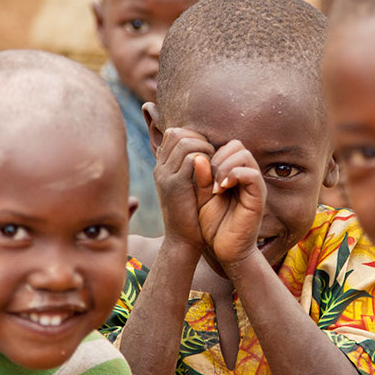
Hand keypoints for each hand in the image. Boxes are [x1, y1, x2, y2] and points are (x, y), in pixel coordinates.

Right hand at [153, 128, 214, 250]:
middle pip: (177, 133)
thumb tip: (206, 148)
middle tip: (214, 156)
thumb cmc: (192, 213)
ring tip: (214, 164)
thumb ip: (194, 168)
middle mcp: (160, 168)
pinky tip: (214, 173)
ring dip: (205, 148)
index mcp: (163, 167)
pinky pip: (191, 159)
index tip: (209, 152)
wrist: (183, 241)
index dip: (194, 136)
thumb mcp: (191, 186)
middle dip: (200, 139)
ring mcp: (165, 175)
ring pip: (185, 142)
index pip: (174, 133)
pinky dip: (206, 160)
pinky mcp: (174, 185)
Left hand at [197, 140, 265, 265]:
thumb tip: (198, 156)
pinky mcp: (258, 197)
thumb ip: (200, 178)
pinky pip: (251, 174)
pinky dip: (234, 176)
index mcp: (234, 174)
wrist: (226, 251)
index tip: (200, 173)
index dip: (212, 153)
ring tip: (214, 186)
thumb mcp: (202, 198)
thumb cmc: (214, 226)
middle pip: (238, 146)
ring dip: (224, 166)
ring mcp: (254, 186)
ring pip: (245, 155)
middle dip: (218, 157)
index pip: (228, 147)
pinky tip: (220, 190)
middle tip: (207, 179)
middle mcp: (246, 177)